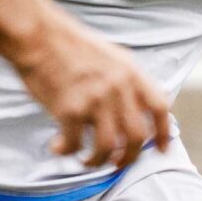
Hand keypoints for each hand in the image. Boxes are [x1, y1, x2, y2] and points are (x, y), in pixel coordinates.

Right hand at [12, 17, 171, 168]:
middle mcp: (118, 88)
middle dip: (129, 157)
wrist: (38, 35)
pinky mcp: (70, 110)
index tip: (160, 151)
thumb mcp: (112, 56)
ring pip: (108, 147)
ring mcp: (95, 100)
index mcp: (132, 73)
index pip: (160, 108)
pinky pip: (74, 144)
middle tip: (117, 164)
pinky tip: (58, 147)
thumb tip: (138, 107)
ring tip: (87, 161)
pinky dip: (67, 151)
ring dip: (98, 161)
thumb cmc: (71, 45)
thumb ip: (128, 81)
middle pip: (137, 136)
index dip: (163, 133)